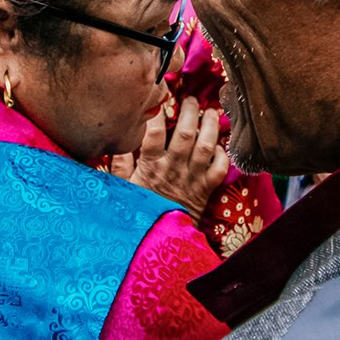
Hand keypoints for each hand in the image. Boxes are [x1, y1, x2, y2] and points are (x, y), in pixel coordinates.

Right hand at [118, 97, 229, 215]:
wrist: (159, 240)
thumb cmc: (139, 212)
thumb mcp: (123, 189)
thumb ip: (120, 165)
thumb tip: (117, 143)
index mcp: (151, 166)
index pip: (153, 133)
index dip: (157, 113)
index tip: (159, 99)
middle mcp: (174, 168)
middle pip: (185, 133)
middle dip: (189, 112)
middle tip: (190, 99)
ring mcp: (192, 178)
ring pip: (206, 146)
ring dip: (211, 126)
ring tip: (211, 112)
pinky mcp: (206, 189)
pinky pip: (219, 169)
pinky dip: (222, 155)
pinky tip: (219, 145)